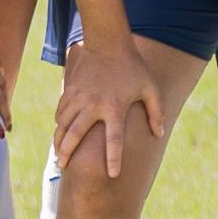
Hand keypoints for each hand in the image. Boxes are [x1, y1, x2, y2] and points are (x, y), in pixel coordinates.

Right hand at [49, 25, 161, 177]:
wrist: (108, 43)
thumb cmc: (133, 67)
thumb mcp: (150, 88)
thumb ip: (156, 112)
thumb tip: (159, 134)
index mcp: (115, 107)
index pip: (114, 139)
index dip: (114, 158)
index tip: (112, 175)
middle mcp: (93, 105)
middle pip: (76, 135)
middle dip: (67, 153)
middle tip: (62, 167)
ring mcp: (78, 98)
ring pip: (62, 125)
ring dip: (58, 141)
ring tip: (58, 156)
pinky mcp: (69, 91)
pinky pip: (60, 112)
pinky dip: (58, 124)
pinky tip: (59, 133)